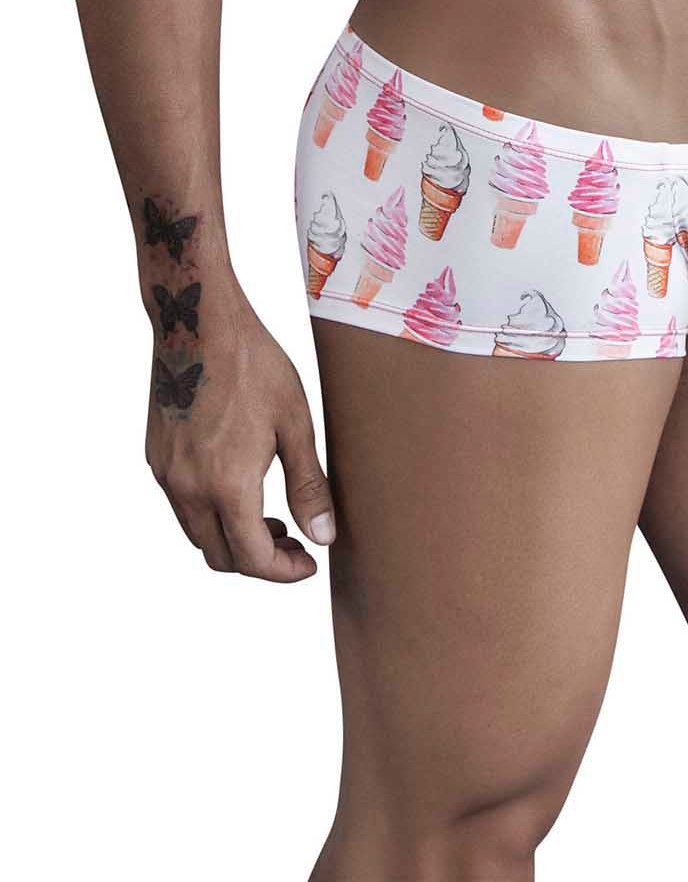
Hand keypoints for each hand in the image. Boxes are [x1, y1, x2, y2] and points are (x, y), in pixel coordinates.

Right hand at [145, 278, 334, 579]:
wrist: (199, 322)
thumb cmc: (254, 365)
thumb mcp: (295, 423)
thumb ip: (308, 486)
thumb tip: (323, 536)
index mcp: (227, 486)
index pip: (252, 560)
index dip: (284, 572)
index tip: (308, 563)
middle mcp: (188, 489)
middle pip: (221, 557)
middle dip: (259, 560)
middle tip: (293, 540)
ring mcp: (166, 474)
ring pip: (197, 534)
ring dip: (232, 537)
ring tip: (269, 515)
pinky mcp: (156, 457)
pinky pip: (181, 505)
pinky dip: (210, 512)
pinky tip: (237, 483)